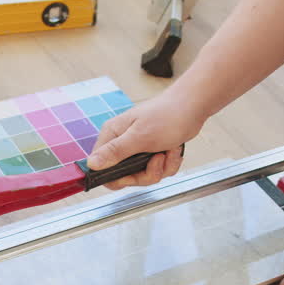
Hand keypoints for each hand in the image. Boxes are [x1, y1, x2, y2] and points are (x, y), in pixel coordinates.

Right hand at [86, 94, 207, 188]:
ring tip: (168, 150)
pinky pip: (157, 170)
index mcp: (112, 136)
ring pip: (144, 175)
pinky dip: (169, 163)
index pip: (101, 168)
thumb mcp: (139, 137)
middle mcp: (122, 143)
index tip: (133, 174)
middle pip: (125, 176)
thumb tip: (91, 164)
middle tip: (157, 159)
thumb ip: (115, 152)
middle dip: (146, 173)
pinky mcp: (151, 153)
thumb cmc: (167, 115)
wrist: (192, 107)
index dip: (116, 177)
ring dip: (162, 167)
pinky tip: (173, 150)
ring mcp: (137, 149)